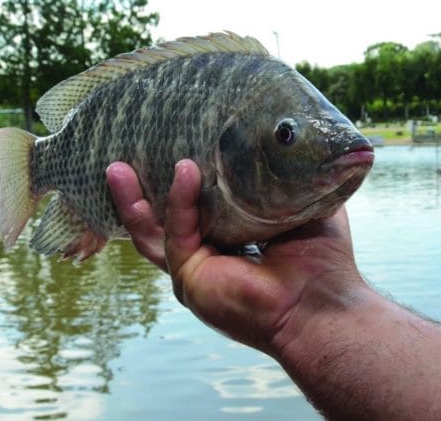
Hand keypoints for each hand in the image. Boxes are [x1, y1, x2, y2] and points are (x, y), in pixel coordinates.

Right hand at [106, 160, 366, 353]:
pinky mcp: (191, 280)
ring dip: (132, 200)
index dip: (179, 182)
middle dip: (138, 190)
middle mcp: (208, 259)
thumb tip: (282, 137)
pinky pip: (176, 235)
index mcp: (231, 242)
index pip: (194, 210)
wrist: (324, 303)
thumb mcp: (303, 206)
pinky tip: (185, 170)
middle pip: (159, 221)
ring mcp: (195, 273)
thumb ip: (285, 178)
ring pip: (151, 232)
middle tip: (121, 157)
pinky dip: (178, 202)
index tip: (170, 143)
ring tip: (116, 167)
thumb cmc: (324, 261)